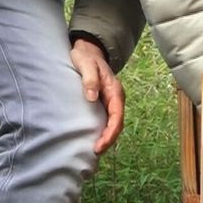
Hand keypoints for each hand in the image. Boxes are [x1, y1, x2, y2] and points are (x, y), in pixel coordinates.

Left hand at [70, 38, 124, 154]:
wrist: (88, 50)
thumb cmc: (86, 57)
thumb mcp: (86, 64)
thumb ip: (89, 79)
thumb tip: (92, 97)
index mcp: (115, 91)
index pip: (116, 117)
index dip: (110, 133)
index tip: (100, 144)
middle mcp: (115, 99)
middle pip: (117, 124)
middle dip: (108, 139)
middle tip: (96, 151)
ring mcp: (110, 102)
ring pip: (112, 124)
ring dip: (106, 138)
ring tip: (95, 149)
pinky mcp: (103, 103)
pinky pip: (106, 120)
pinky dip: (102, 131)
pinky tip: (93, 138)